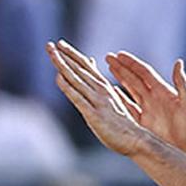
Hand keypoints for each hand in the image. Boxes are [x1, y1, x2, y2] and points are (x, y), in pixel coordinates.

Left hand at [46, 40, 149, 156]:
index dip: (73, 55)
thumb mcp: (111, 102)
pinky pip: (78, 99)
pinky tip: (58, 78)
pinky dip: (68, 87)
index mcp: (105, 88)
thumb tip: (93, 73)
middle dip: (64, 56)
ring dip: (62, 65)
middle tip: (49, 45)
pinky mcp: (94, 115)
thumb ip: (101, 87)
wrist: (136, 140)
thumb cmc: (122, 124)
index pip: (86, 67)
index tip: (60, 44)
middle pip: (79, 70)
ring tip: (51, 53)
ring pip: (77, 80)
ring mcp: (98, 102)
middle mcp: (101, 91)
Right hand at [106, 51, 185, 159]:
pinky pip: (127, 108)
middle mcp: (152, 97)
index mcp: (162, 90)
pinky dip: (118, 99)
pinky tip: (110, 93)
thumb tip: (178, 62)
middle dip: (121, 68)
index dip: (131, 63)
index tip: (119, 55)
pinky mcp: (142, 122)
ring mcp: (146, 109)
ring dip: (118, 80)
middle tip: (108, 57)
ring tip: (106, 69)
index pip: (143, 72)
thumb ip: (182, 83)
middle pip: (133, 78)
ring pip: (129, 90)